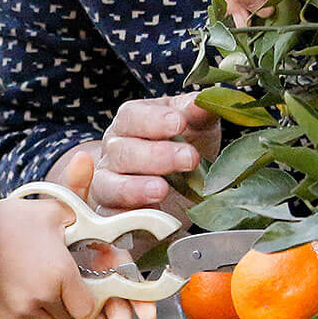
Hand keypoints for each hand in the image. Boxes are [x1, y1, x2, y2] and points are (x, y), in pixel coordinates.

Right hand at [0, 193, 94, 318]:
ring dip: (44, 314)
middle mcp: (44, 296)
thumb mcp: (48, 209)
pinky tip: (22, 302)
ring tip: (35, 290)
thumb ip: (77, 199)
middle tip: (52, 283)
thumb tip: (88, 164)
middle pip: (66, 317)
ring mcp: (22, 310)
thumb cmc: (9, 221)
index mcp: (61, 272)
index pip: (86, 308)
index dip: (82, 297)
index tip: (75, 287)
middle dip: (63, 303)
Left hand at [45, 154, 154, 318]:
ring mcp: (81, 302)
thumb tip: (85, 156)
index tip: (147, 316)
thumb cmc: (46, 227)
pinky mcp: (63, 316)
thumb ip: (75, 186)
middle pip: (114, 309)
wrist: (9, 246)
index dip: (142, 299)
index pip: (130, 281)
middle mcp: (99, 283)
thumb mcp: (61, 206)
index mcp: (106, 260)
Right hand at [50, 94, 221, 212]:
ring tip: (162, 189)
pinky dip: (128, 219)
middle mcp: (114, 151)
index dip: (153, 120)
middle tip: (189, 159)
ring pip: (108, 185)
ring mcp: (109, 184)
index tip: (179, 123)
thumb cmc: (185, 146)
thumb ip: (199, 111)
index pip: (131, 116)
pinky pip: (111, 219)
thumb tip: (209, 100)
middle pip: (122, 151)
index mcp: (131, 122)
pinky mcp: (114, 216)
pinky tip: (151, 216)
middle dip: (155, 155)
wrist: (181, 188)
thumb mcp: (197, 126)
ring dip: (135, 188)